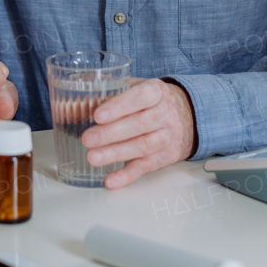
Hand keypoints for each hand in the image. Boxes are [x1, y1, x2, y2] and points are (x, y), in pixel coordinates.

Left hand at [80, 79, 195, 188]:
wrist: (189, 116)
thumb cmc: (151, 100)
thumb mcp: (137, 86)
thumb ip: (111, 90)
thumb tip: (78, 96)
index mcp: (157, 91)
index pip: (141, 97)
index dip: (119, 106)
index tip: (98, 114)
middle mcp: (165, 114)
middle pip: (140, 124)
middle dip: (111, 133)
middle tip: (87, 138)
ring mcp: (167, 137)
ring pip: (143, 146)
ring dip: (116, 153)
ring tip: (93, 157)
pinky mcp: (164, 157)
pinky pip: (146, 167)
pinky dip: (127, 175)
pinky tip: (111, 180)